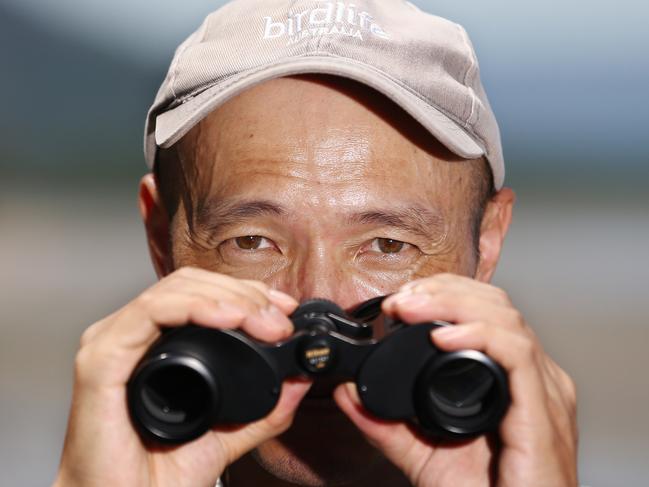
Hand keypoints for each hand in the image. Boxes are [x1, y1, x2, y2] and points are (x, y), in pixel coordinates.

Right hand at [53, 266, 310, 486]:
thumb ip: (265, 409)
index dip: (246, 293)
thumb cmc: (156, 478)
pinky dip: (195, 306)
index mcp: (155, 346)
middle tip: (279, 319)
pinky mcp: (100, 361)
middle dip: (244, 293)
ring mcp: (113, 345)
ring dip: (228, 297)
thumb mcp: (227, 436)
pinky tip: (228, 317)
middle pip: (192, 284)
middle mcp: (133, 338)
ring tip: (263, 318)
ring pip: (175, 290)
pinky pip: (150, 313)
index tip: (285, 308)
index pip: (203, 295)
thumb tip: (301, 378)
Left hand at [334, 273, 577, 486]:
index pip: (484, 312)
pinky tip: (445, 338)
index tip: (401, 300)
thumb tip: (347, 393)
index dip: (443, 295)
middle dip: (445, 291)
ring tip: (414, 308)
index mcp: (509, 379)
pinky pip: (517, 354)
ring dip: (454, 304)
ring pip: (506, 319)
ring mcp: (544, 392)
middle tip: (402, 299)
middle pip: (496, 306)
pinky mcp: (545, 412)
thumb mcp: (423, 455)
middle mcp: (532, 378)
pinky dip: (479, 335)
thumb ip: (386, 424)